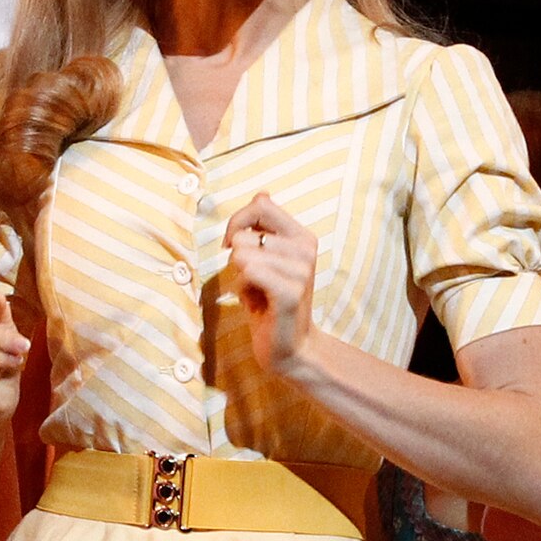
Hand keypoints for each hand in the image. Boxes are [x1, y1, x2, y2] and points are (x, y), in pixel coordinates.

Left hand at [222, 193, 318, 370]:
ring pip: (242, 254)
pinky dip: (243, 289)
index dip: (237, 222)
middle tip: (254, 282)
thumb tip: (263, 192)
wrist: (288, 348)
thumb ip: (263, 227)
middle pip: (245, 234)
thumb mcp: (265, 259)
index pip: (260, 204)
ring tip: (258, 293)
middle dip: (236, 260)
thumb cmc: (269, 302)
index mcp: (302, 236)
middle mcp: (306, 249)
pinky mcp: (290, 292)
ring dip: (240, 278)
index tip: (234, 247)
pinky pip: (249, 272)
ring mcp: (301, 271)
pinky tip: (257, 303)